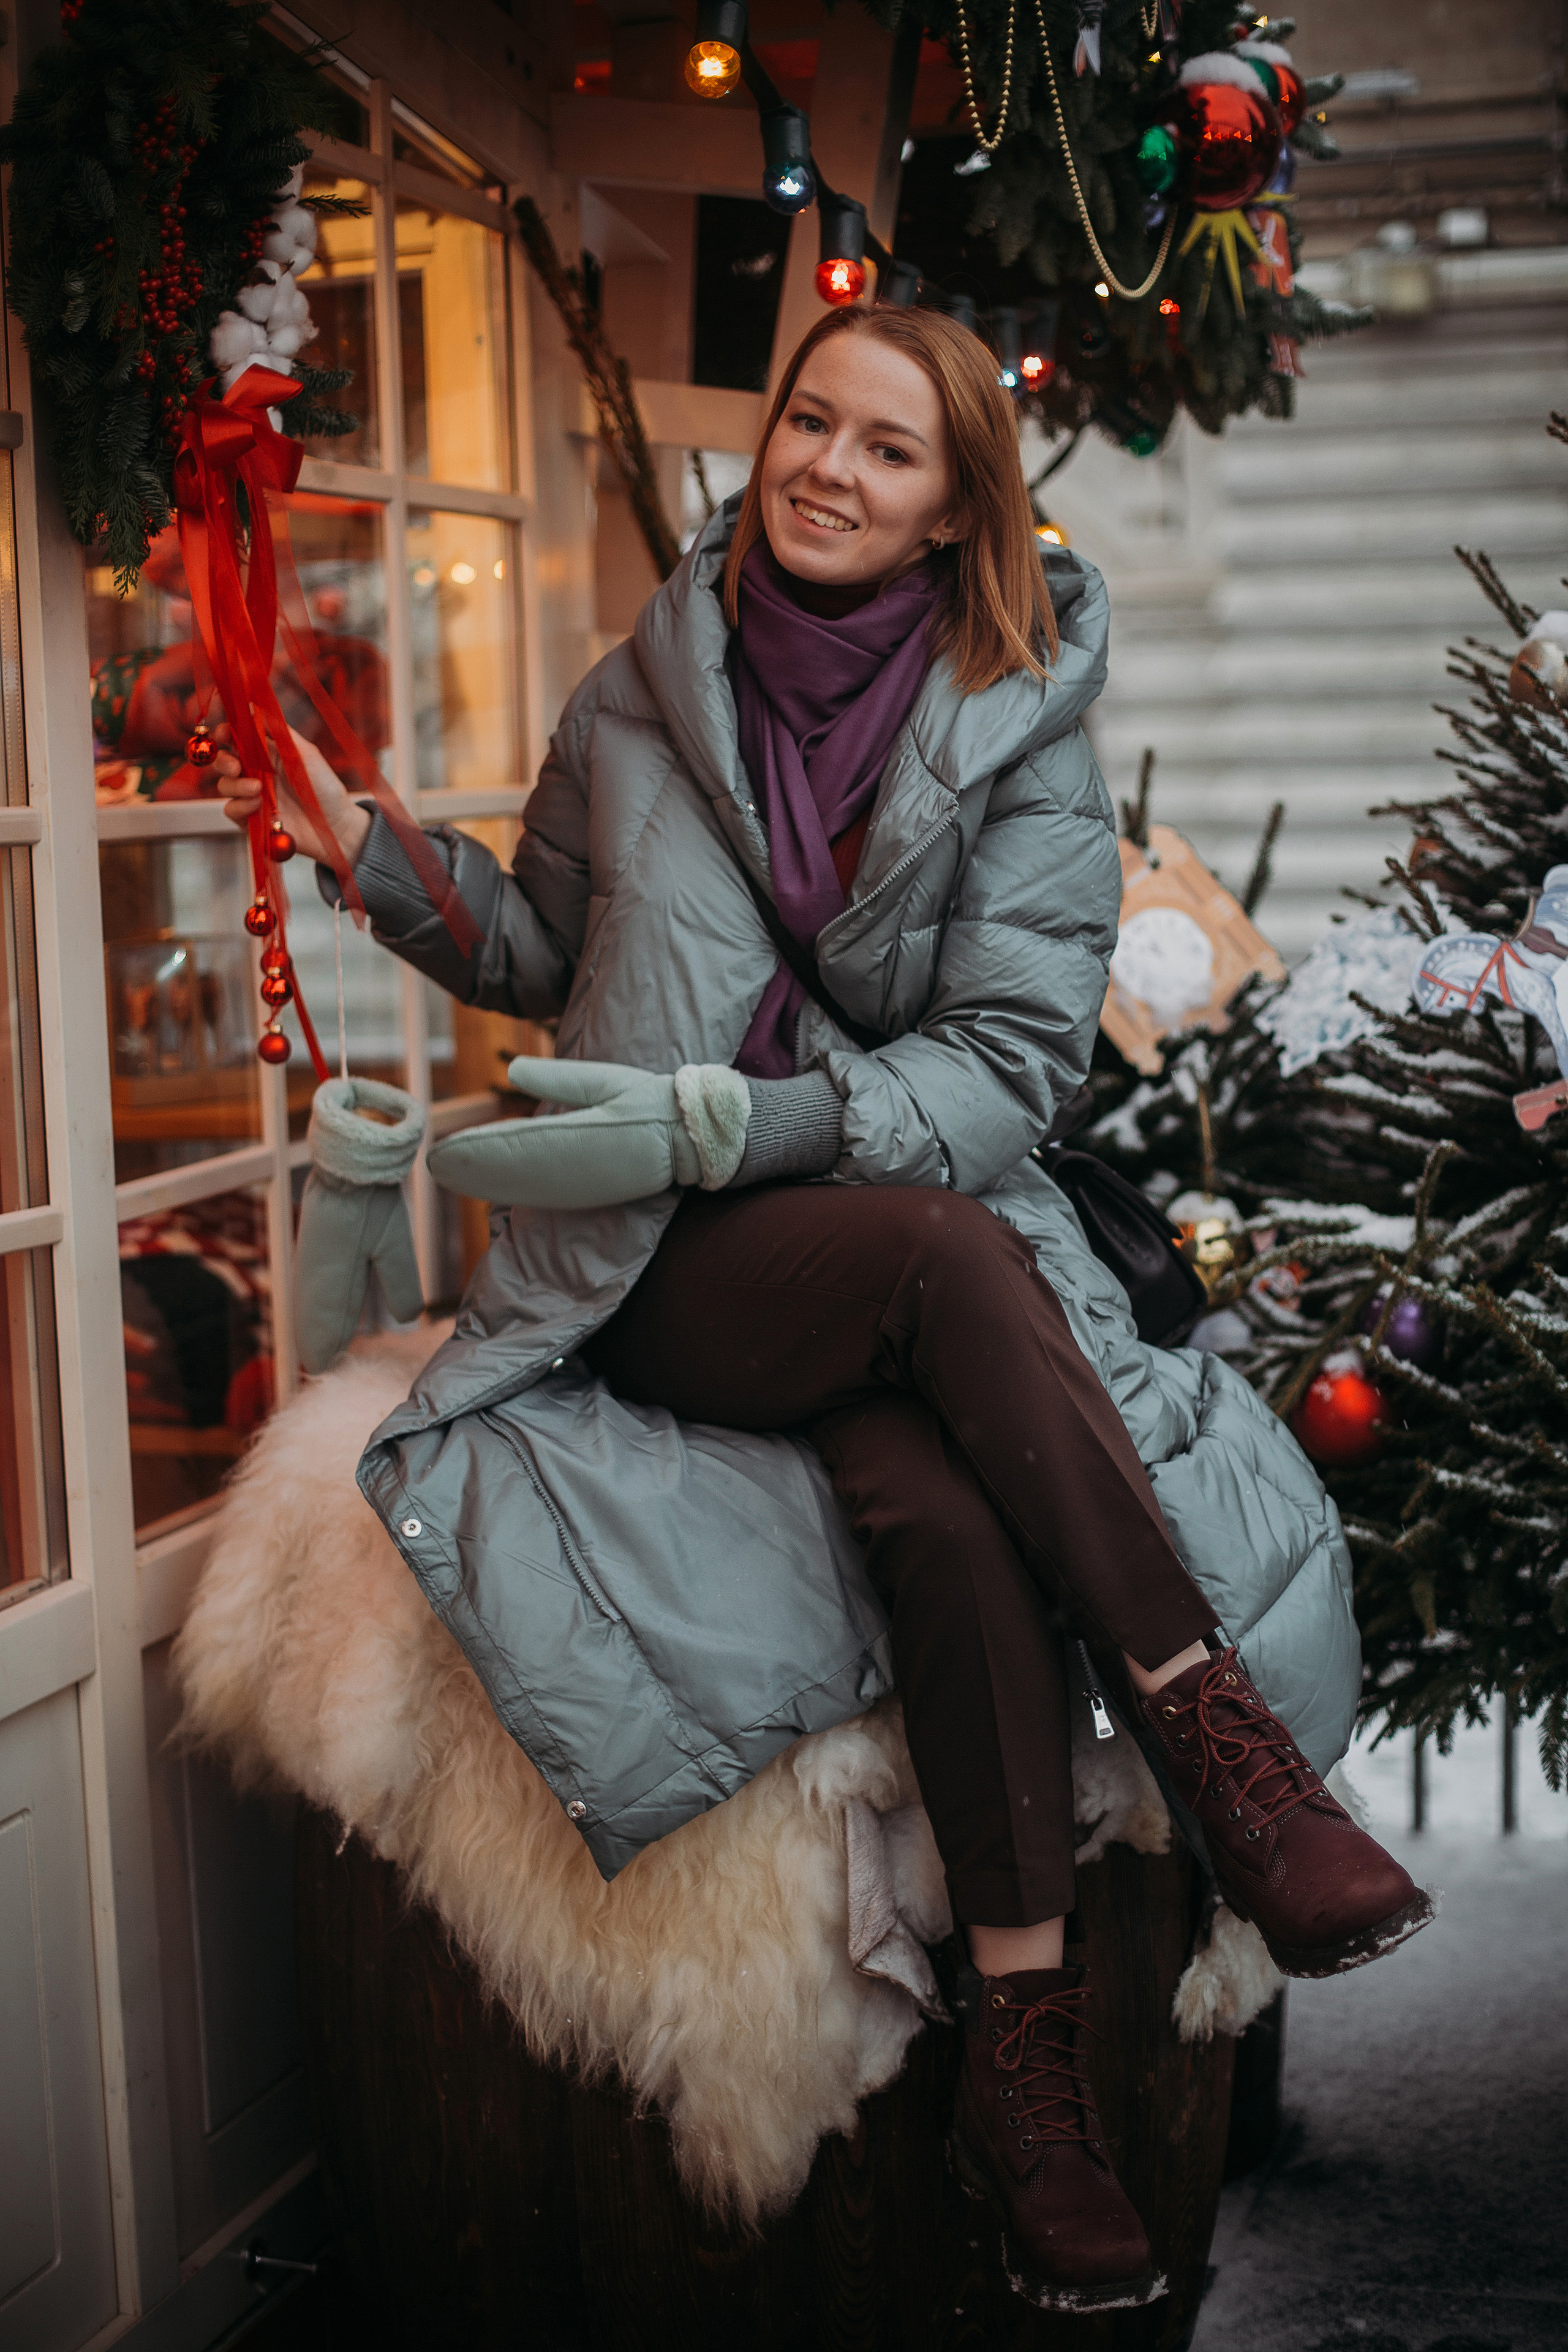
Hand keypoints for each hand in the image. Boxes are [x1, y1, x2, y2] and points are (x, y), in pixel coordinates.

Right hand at [219, 724, 371, 868]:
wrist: (335, 825)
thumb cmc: (325, 787)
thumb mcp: (304, 753)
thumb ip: (278, 731)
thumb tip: (253, 706)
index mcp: (267, 753)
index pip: (236, 738)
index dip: (225, 733)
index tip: (224, 733)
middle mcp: (257, 773)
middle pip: (224, 761)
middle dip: (224, 761)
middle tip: (236, 766)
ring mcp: (253, 796)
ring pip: (225, 785)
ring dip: (236, 785)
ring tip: (257, 790)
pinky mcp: (252, 819)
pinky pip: (231, 810)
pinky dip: (240, 806)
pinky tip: (258, 806)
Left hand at [427, 1058, 701, 1209]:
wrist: (695, 1136)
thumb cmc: (651, 1100)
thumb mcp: (605, 1080)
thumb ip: (558, 1078)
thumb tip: (513, 1070)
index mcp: (583, 1140)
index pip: (518, 1147)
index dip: (476, 1151)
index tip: (441, 1153)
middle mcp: (578, 1172)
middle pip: (511, 1175)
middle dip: (470, 1170)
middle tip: (431, 1167)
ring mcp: (583, 1190)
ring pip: (522, 1190)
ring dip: (483, 1184)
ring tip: (448, 1176)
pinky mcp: (589, 1196)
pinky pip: (541, 1196)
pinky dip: (509, 1192)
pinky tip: (488, 1189)